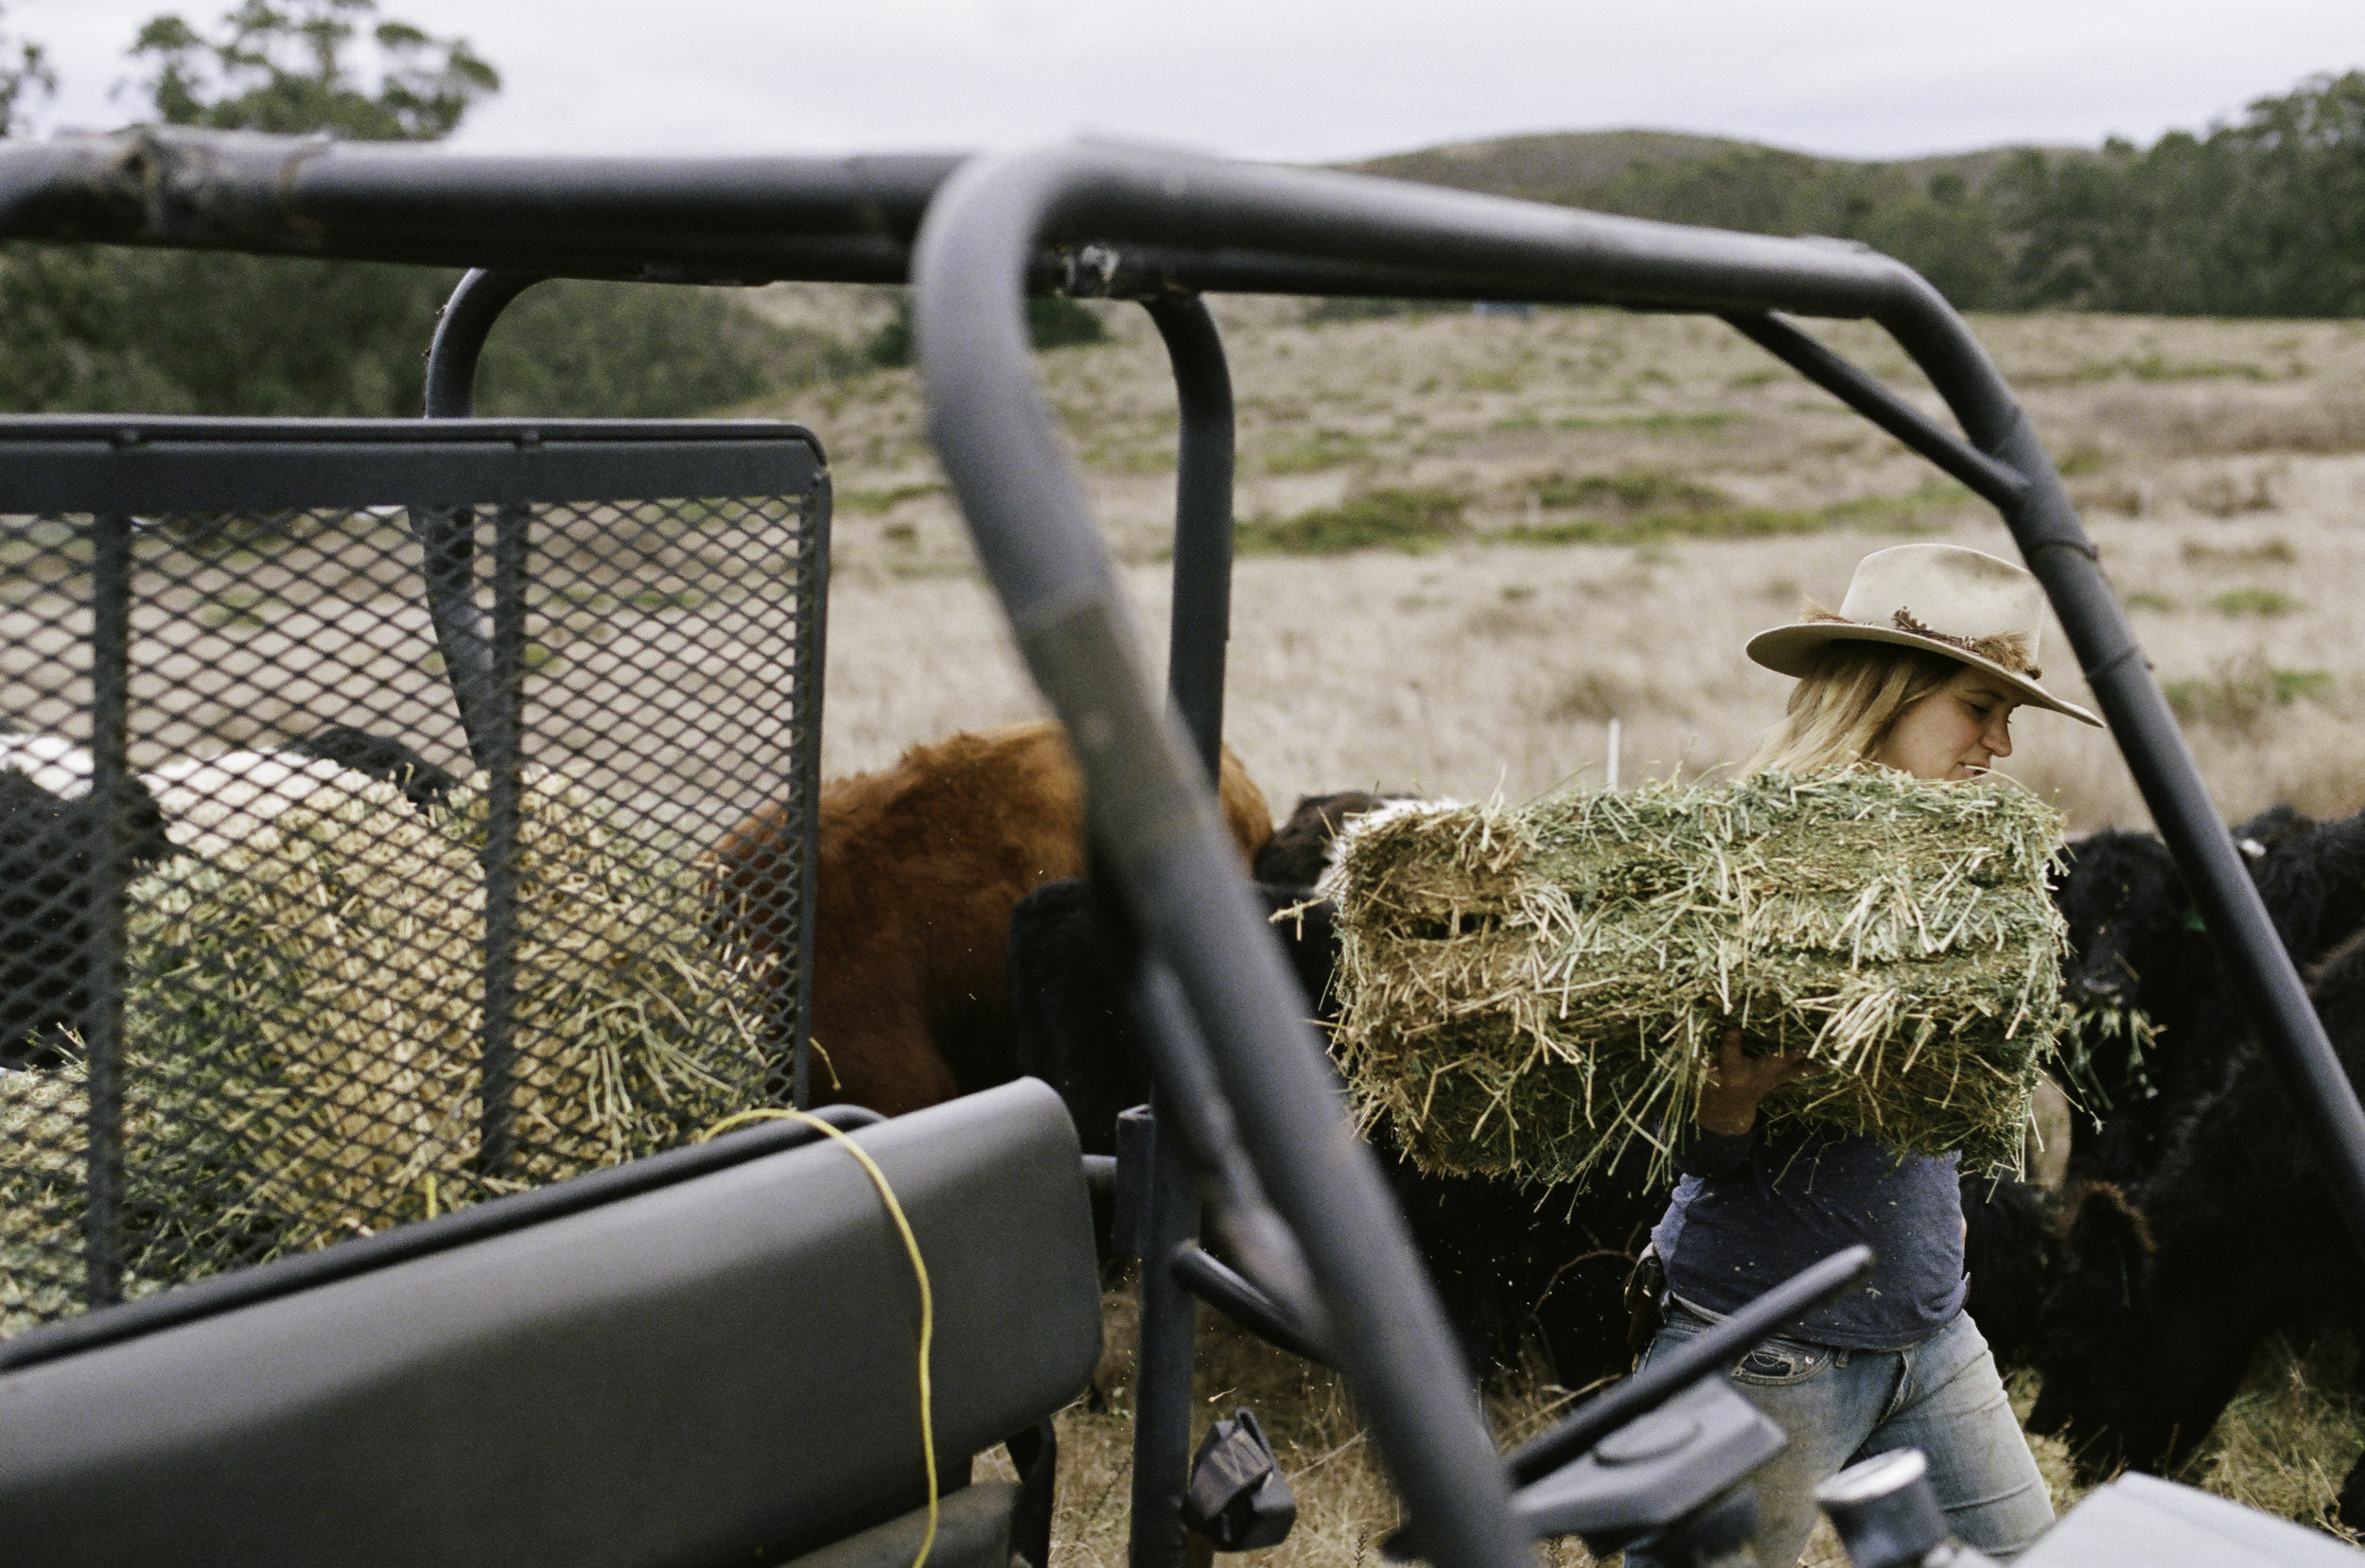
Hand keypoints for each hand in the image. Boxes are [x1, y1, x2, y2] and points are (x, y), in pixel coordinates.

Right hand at [1697, 1027, 1818, 1137]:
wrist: (1726, 1108)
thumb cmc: (1710, 1077)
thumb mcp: (1700, 1067)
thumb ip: (1702, 1052)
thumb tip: (1702, 1022)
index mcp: (1728, 1070)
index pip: (1728, 1055)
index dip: (1732, 1044)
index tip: (1735, 1030)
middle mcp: (1751, 1076)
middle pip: (1768, 1066)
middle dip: (1782, 1057)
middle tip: (1798, 1050)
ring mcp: (1768, 1079)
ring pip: (1789, 1069)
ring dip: (1805, 1061)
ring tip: (1825, 1056)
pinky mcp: (1779, 1079)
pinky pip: (1799, 1073)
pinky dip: (1815, 1068)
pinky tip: (1832, 1064)